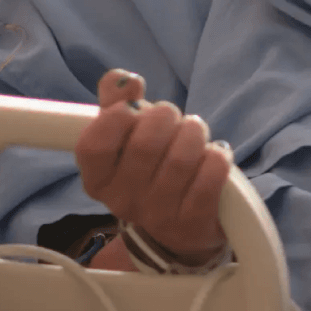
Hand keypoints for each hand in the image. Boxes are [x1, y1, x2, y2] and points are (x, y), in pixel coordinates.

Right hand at [75, 69, 231, 262]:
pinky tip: (213, 157)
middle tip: (173, 118)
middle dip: (166, 116)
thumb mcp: (125, 137)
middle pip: (145, 144)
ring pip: (181, 157)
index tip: (134, 109)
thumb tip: (125, 80)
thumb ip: (116, 101)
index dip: (117, 116)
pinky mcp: (194, 224)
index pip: (94, 145)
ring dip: (194, 133)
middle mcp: (122, 202)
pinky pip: (210, 175)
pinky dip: (217, 157)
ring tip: (194, 133)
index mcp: (98, 180)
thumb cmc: (150, 169)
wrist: (179, 231)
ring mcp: (158, 216)